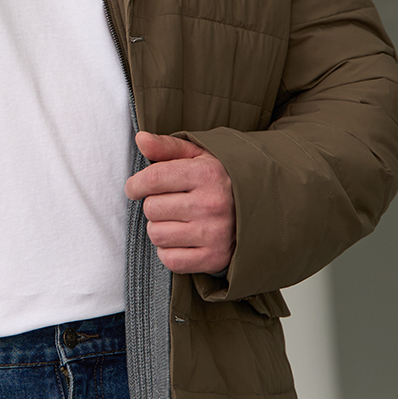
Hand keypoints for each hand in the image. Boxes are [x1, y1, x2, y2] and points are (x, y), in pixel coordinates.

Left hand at [125, 131, 235, 275]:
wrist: (263, 208)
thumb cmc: (223, 180)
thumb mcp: (200, 156)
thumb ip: (168, 147)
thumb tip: (140, 139)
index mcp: (207, 174)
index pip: (153, 179)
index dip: (135, 185)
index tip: (134, 188)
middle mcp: (212, 204)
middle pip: (151, 209)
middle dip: (154, 205)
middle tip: (170, 204)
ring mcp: (214, 234)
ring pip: (157, 235)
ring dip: (160, 228)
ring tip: (177, 221)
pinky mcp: (214, 258)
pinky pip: (170, 259)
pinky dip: (169, 251)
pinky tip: (183, 240)